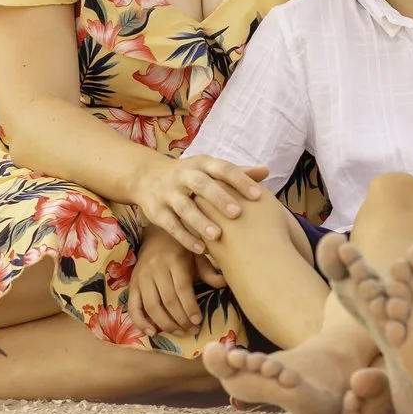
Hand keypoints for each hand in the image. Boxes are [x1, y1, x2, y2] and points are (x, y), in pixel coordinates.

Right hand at [127, 228, 204, 335]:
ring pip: (152, 306)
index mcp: (175, 260)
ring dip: (166, 324)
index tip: (198, 321)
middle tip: (192, 330)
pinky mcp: (132, 285)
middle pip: (168, 300)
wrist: (156, 235)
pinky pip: (133, 307)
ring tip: (180, 333)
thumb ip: (209, 272)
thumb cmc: (181, 249)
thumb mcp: (197, 256)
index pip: (182, 288)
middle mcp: (156, 269)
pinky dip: (141, 322)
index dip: (190, 307)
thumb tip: (225, 284)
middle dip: (181, 320)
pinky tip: (153, 332)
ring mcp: (142, 278)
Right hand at [136, 155, 269, 254]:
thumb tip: (266, 171)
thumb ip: (236, 172)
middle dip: (218, 198)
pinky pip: (171, 225)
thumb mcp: (209, 169)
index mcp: (201, 164)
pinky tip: (201, 249)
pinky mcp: (157, 211)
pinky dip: (185, 237)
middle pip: (200, 185)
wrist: (147, 177)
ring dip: (200, 221)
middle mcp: (183, 176)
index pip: (222, 168)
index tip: (258, 195)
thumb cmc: (190, 176)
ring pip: (184, 207)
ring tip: (216, 236)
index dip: (240, 180)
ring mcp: (168, 193)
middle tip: (237, 213)